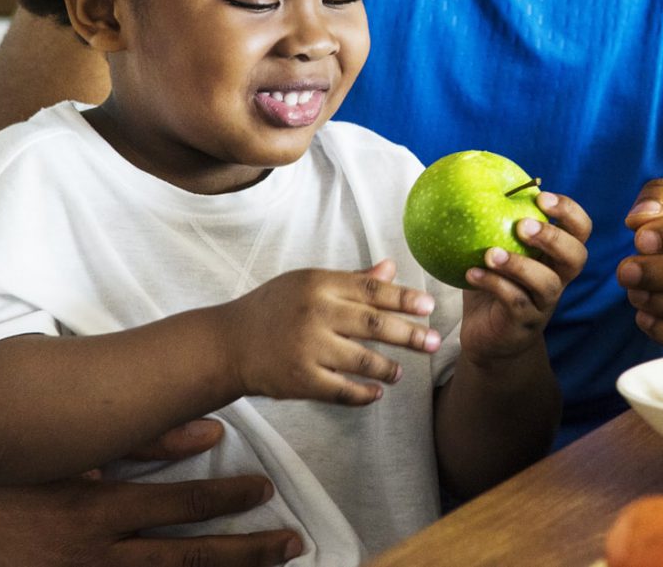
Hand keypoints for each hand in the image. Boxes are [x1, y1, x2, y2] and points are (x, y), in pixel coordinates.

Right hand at [0, 418, 303, 566]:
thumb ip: (143, 439)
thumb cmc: (13, 467)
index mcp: (96, 508)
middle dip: (247, 552)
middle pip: (188, 557)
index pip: (181, 506)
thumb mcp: (74, 445)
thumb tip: (209, 430)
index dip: (228, 499)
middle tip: (291, 543)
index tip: (265, 491)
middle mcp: (96, 553)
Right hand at [215, 260, 440, 404]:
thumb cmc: (273, 309)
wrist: (229, 343)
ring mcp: (308, 348)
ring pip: (364, 361)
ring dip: (388, 368)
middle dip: (410, 334)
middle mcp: (314, 313)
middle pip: (375, 325)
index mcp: (318, 284)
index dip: (404, 298)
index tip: (429, 306)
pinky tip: (375, 392)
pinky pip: (344, 391)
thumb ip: (351, 280)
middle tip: (433, 342)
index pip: (371, 290)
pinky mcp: (301, 380)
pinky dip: (364, 394)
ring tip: (398, 372)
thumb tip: (392, 268)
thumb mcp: (307, 285)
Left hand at [458, 191, 592, 361]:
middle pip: (576, 256)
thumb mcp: (492, 250)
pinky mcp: (525, 324)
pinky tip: (470, 273)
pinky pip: (515, 302)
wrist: (488, 338)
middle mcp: (557, 279)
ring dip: (519, 265)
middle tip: (522, 225)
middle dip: (553, 237)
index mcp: (555, 256)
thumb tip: (468, 178)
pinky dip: (493, 285)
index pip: (580, 230)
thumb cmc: (491, 286)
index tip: (542, 196)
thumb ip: (490, 223)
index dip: (569, 212)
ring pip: (547, 283)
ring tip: (489, 253)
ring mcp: (543, 304)